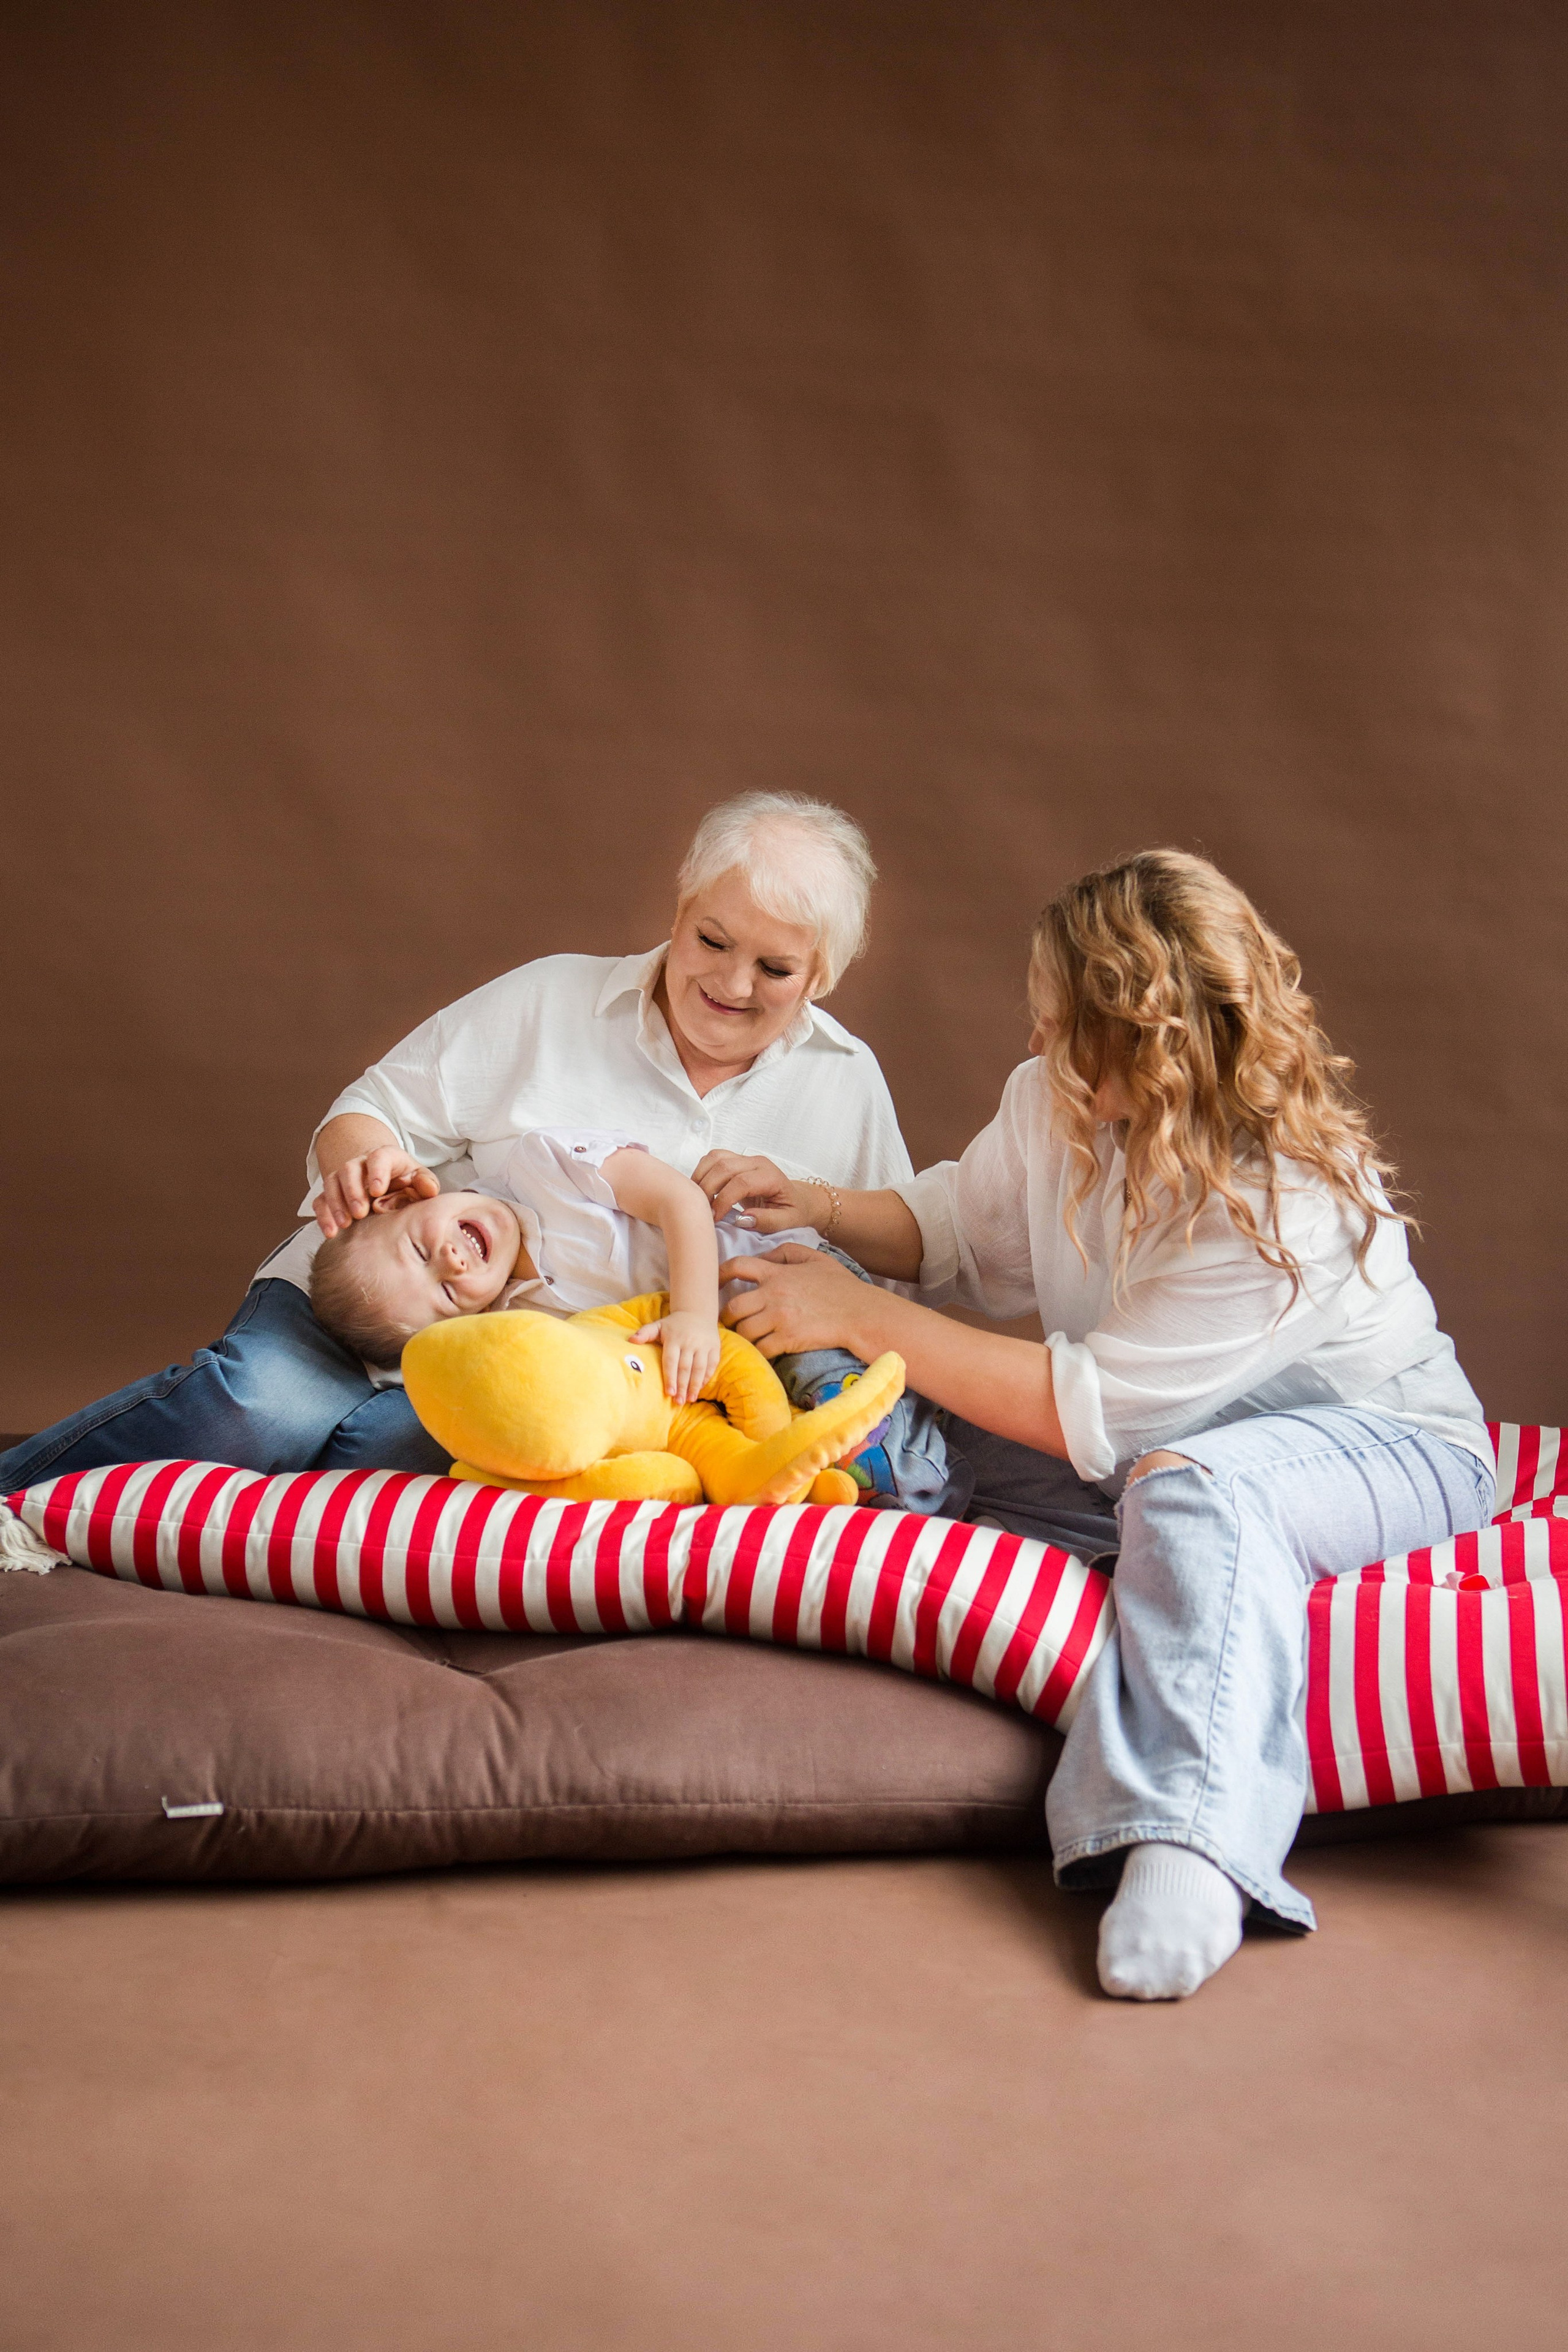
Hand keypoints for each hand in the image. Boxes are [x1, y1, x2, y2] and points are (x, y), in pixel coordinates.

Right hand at [315, 1149, 438, 1236]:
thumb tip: (429, 1189)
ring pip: (332, 1183)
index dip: (376, 1172)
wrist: (384, 1178)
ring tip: (344, 1224)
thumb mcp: (419, 1177)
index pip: (378, 1158)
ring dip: (336, 1204)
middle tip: (360, 1213)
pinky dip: (323, 1216)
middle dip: (353, 1191)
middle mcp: (360, 1164)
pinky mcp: (332, 1192)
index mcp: (385, 1157)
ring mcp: (343, 1178)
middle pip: (349, 1169)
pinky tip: (330, 1232)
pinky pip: (321, 1200)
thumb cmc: (404, 1180)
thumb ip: (426, 1183)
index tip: (377, 1191)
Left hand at [633, 1309, 722, 1403]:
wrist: (697, 1312)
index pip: (672, 1361)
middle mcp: (690, 1342)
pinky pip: (711, 1365)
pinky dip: (706, 1378)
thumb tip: (630, 1341)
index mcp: (675, 1338)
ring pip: (700, 1368)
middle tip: (679, 1401)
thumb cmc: (674, 1324)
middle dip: (682, 1386)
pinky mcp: (715, 1347)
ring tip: (690, 1399)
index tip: (669, 1393)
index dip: (670, 1378)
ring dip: (695, 1385)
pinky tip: (699, 1388)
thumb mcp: (658, 1325)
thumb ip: (645, 1333)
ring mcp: (704, 1345)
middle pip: (686, 1368)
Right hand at [691, 1150, 816, 1233]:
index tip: (715, 1218)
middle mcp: (756, 1162)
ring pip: (714, 1158)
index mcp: (771, 1176)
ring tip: (700, 1202)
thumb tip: (743, 1219)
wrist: (796, 1198)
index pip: (741, 1182)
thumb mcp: (787, 1221)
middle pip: (723, 1167)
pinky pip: (712, 1158)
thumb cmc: (792, 1210)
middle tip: (704, 1212)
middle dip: (708, 1190)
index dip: (724, 1200)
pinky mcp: (735, 1159)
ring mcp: (744, 1158)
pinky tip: (702, 1192)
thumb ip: (767, 1221)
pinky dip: (702, 1173)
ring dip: (701, 1179)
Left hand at [720, 1244, 868, 1358]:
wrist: (861, 1313)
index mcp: (777, 1273)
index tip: (715, 1284)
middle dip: (727, 1317)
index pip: (737, 1266)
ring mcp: (779, 1318)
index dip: (720, 1274)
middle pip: (732, 1306)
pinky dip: (758, 1352)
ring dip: (743, 1336)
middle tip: (730, 1323)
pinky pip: (760, 1349)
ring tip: (748, 1339)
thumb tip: (764, 1256)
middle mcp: (773, 1294)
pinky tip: (763, 1352)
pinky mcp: (787, 1339)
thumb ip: (787, 1252)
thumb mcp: (815, 1258)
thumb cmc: (841, 1287)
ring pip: (743, 1330)